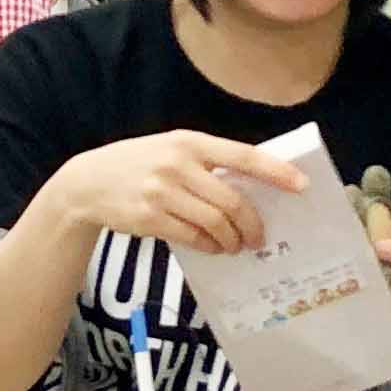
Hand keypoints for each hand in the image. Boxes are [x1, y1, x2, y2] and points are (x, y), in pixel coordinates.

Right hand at [49, 130, 299, 256]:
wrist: (88, 181)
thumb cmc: (140, 164)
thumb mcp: (171, 149)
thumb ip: (206, 162)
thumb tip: (251, 187)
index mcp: (190, 142)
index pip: (243, 156)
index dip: (276, 172)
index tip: (301, 185)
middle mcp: (178, 164)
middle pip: (232, 200)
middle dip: (252, 224)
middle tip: (259, 237)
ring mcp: (162, 192)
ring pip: (215, 223)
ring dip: (232, 239)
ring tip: (236, 246)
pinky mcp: (150, 218)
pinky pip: (193, 238)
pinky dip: (210, 246)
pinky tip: (214, 248)